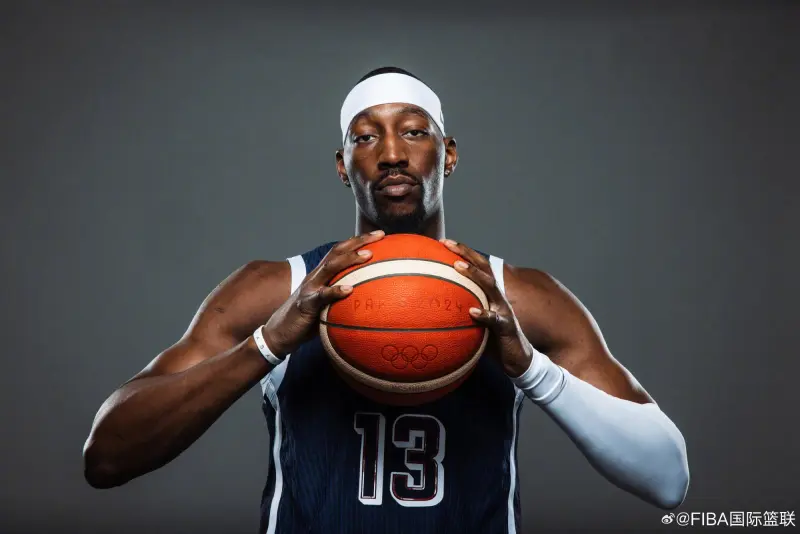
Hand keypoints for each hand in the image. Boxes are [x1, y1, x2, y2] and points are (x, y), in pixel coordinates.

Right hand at [262, 230, 384, 356]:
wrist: (277, 334)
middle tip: (380, 235)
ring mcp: (309, 288)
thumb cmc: (306, 321)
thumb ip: (342, 298)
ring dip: (350, 259)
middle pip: (337, 252)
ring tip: (368, 255)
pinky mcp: (306, 304)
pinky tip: (349, 289)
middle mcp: (315, 276)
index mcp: (321, 275)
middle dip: (359, 241)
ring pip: (330, 267)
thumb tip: (369, 300)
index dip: (358, 240)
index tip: (380, 234)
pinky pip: (322, 296)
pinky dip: (335, 291)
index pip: (340, 251)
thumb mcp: (326, 305)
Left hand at [441, 238, 532, 377]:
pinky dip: (484, 314)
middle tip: (448, 243)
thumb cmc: (493, 339)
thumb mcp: (476, 322)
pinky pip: (494, 319)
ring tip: (457, 266)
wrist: (518, 358)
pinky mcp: (506, 326)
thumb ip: (462, 311)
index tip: (444, 242)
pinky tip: (472, 312)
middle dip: (466, 253)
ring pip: (490, 286)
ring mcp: (503, 309)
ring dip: (474, 275)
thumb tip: (435, 308)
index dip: (463, 252)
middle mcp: (498, 296)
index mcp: (490, 293)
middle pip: (484, 268)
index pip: (478, 267)